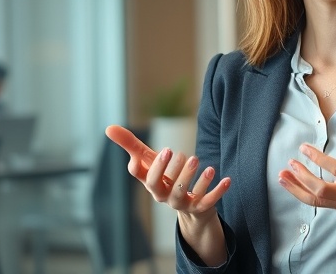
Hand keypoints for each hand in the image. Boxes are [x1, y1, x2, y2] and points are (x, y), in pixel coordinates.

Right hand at [105, 125, 230, 220]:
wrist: (189, 208)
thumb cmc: (165, 178)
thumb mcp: (149, 161)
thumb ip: (131, 145)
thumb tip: (108, 128)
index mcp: (152, 184)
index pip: (143, 179)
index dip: (142, 168)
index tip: (141, 156)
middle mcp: (165, 196)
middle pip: (165, 188)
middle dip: (172, 172)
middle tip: (181, 153)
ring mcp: (183, 203)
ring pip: (186, 195)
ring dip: (194, 180)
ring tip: (201, 161)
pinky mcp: (201, 207)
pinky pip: (209, 202)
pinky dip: (217, 191)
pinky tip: (226, 179)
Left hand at [277, 117, 335, 226]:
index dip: (320, 160)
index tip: (305, 148)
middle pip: (323, 189)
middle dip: (303, 177)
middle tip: (291, 161)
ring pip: (316, 199)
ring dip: (296, 188)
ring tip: (281, 175)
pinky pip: (317, 203)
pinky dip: (301, 194)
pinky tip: (289, 184)